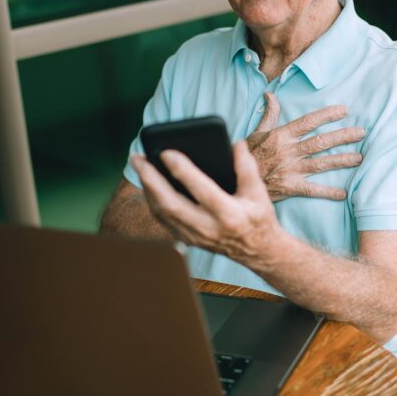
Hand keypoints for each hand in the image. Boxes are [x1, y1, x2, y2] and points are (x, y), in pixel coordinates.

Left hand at [129, 141, 278, 264]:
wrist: (257, 251)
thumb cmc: (257, 218)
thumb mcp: (258, 192)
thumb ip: (247, 167)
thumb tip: (236, 144)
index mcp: (229, 214)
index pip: (201, 190)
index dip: (182, 170)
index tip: (167, 152)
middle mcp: (208, 228)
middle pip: (171, 204)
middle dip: (150, 179)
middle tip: (138, 158)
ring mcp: (195, 237)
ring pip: (162, 212)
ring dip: (147, 188)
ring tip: (140, 165)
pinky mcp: (187, 239)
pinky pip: (163, 219)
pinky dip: (153, 200)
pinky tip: (148, 183)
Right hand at [246, 93, 364, 201]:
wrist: (236, 181)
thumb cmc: (248, 156)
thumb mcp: (256, 133)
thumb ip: (269, 115)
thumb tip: (271, 96)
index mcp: (281, 136)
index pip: (308, 122)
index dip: (327, 115)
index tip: (344, 111)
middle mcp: (289, 151)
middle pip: (320, 142)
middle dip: (342, 136)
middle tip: (361, 133)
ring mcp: (291, 169)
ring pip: (321, 163)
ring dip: (342, 160)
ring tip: (359, 158)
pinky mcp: (290, 187)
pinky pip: (313, 190)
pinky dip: (328, 192)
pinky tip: (343, 193)